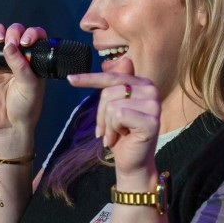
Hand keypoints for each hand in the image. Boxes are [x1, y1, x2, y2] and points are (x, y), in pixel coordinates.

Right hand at [0, 23, 46, 146]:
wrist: (8, 124)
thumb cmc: (25, 106)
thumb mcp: (30, 86)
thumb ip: (21, 66)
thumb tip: (9, 46)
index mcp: (33, 59)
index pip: (34, 36)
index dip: (31, 34)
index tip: (26, 42)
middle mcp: (17, 55)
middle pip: (15, 32)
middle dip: (14, 32)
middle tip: (12, 42)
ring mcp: (0, 59)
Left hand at [68, 57, 161, 183]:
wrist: (132, 163)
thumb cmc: (122, 136)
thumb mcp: (114, 109)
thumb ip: (116, 87)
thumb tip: (125, 60)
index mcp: (143, 84)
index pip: (112, 77)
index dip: (90, 79)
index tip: (70, 80)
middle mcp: (151, 90)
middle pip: (109, 92)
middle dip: (101, 115)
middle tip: (107, 130)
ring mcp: (153, 105)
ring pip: (111, 105)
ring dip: (107, 125)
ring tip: (114, 135)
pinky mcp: (151, 120)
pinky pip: (118, 115)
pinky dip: (113, 130)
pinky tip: (120, 137)